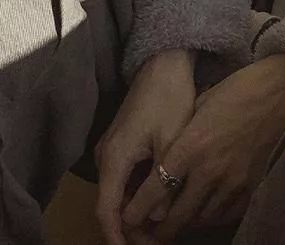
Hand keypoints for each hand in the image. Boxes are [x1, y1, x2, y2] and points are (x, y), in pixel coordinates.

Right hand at [94, 49, 196, 244]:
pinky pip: (126, 178)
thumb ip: (164, 181)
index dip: (117, 236)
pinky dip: (139, 193)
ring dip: (136, 211)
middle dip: (130, 228)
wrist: (164, 63)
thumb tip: (159, 218)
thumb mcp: (172, 140)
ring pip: (120, 192)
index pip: (107, 211)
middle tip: (156, 242)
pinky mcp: (123, 143)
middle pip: (113, 205)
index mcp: (115, 159)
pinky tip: (160, 200)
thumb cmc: (169, 97)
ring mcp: (113, 150)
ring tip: (160, 228)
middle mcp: (107, 157)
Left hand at [121, 54, 284, 241]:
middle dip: (158, 230)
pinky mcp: (253, 186)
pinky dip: (212, 217)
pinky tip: (206, 210)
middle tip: (150, 231)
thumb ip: (183, 134)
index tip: (128, 218)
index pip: (154, 192)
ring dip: (186, 222)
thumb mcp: (202, 105)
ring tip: (178, 220)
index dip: (136, 211)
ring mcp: (234, 182)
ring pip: (200, 220)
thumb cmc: (242, 88)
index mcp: (191, 146)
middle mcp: (209, 170)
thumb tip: (166, 159)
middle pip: (175, 217)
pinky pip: (226, 215)